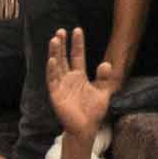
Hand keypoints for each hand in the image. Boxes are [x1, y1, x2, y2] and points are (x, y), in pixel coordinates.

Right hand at [39, 26, 112, 146]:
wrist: (86, 128)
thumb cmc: (93, 111)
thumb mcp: (103, 92)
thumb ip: (105, 78)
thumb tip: (106, 63)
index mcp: (79, 76)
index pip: (77, 56)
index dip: (77, 43)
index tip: (77, 30)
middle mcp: (68, 78)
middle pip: (64, 58)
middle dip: (62, 44)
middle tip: (61, 30)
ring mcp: (61, 86)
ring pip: (56, 66)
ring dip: (55, 53)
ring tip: (55, 39)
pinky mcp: (56, 95)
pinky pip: (52, 80)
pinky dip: (52, 70)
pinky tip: (52, 60)